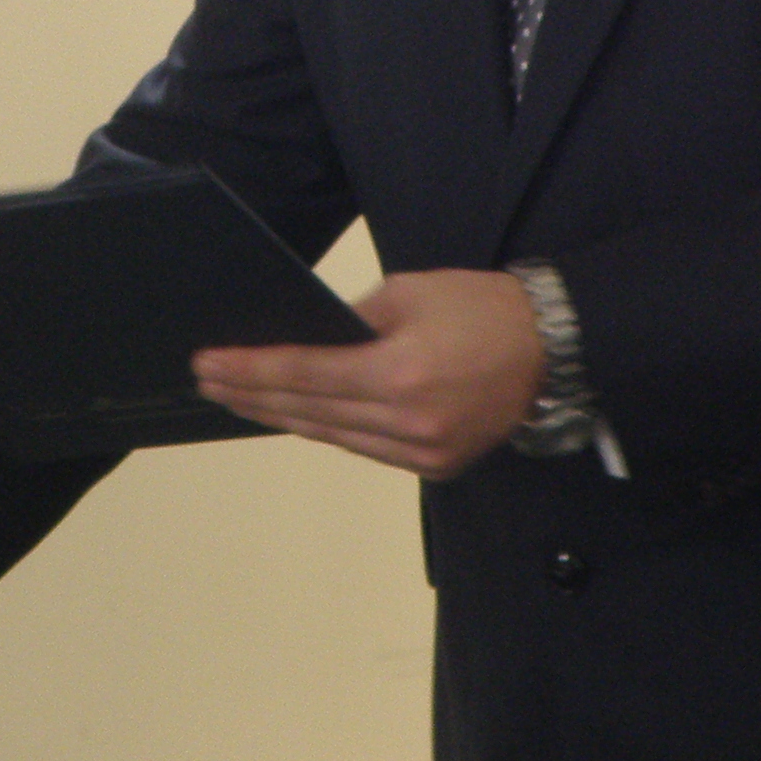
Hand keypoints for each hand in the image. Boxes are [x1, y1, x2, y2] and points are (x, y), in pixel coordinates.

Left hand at [194, 268, 543, 478]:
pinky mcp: (436, 468)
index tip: (207, 364)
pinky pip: (366, 450)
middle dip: (252, 395)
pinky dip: (329, 431)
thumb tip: (307, 341)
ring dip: (283, 417)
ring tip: (240, 399)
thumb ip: (353, 320)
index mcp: (399, 373)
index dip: (250, 371)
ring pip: (333, 437)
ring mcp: (422, 453)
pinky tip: (298, 416)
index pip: (304, 375)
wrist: (554, 349)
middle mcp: (407, 423)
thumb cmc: (481, 307)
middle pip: (309, 412)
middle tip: (207, 382)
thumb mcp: (410, 292)